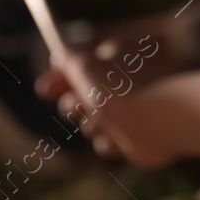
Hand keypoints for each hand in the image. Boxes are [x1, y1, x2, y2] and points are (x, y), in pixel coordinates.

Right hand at [36, 43, 175, 167]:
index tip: (43, 89)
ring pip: (91, 123)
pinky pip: (106, 142)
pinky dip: (108, 140)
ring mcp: (132, 111)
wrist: (156, 120)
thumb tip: (58, 57)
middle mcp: (126, 83)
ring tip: (104, 119)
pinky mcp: (135, 137)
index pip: (83, 66)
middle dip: (74, 104)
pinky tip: (120, 135)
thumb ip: (68, 59)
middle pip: (83, 97)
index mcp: (118, 59)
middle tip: (79, 106)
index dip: (60, 78)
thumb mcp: (85, 64)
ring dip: (91, 123)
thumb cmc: (121, 88)